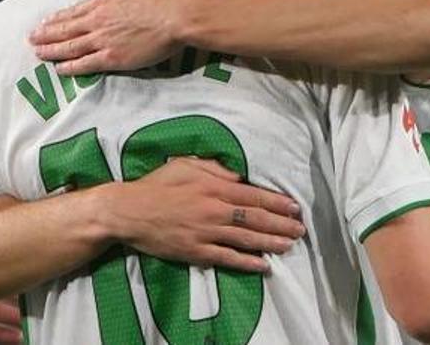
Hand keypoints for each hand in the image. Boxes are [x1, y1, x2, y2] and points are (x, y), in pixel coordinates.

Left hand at [30, 0, 182, 75]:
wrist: (174, 16)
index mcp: (101, 2)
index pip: (73, 11)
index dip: (56, 18)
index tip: (44, 21)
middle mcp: (97, 21)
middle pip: (65, 30)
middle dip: (46, 34)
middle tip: (31, 39)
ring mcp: (103, 41)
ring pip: (70, 47)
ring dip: (51, 51)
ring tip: (38, 53)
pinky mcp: (113, 58)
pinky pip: (86, 64)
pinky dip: (70, 67)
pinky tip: (59, 69)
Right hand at [104, 157, 305, 272]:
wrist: (128, 211)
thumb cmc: (156, 184)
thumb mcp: (186, 164)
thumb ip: (215, 169)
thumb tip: (239, 177)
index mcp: (214, 188)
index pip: (254, 196)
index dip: (277, 203)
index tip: (294, 208)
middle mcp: (214, 211)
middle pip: (255, 219)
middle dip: (281, 225)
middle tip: (300, 230)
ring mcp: (206, 233)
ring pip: (246, 239)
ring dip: (271, 243)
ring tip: (290, 246)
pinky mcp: (196, 252)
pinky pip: (227, 258)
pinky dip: (247, 263)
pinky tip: (263, 265)